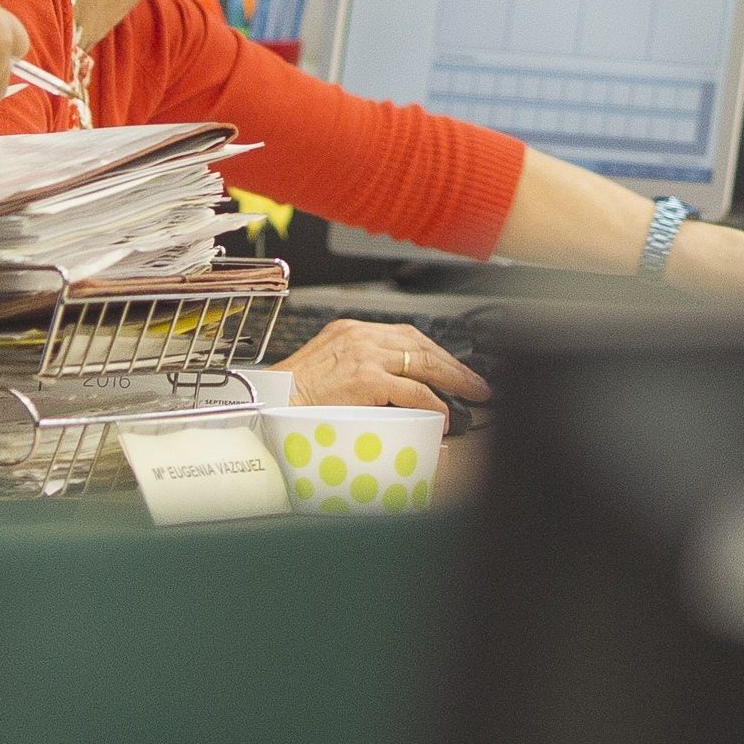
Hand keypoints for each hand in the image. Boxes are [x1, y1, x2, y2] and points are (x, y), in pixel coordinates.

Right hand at [283, 319, 487, 414]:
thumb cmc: (291, 395)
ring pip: (422, 362)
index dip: (435, 353)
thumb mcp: (328, 368)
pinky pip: (410, 389)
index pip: (406, 335)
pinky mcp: (365, 378)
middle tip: (476, 383)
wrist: (267, 403)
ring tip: (472, 395)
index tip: (453, 367)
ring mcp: (363, 355)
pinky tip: (443, 412)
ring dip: (453, 379)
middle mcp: (360, 336)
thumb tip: (395, 390)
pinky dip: (431, 401)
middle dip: (453, 365)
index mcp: (351, 331)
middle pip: (420, 344)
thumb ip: (360, 370)